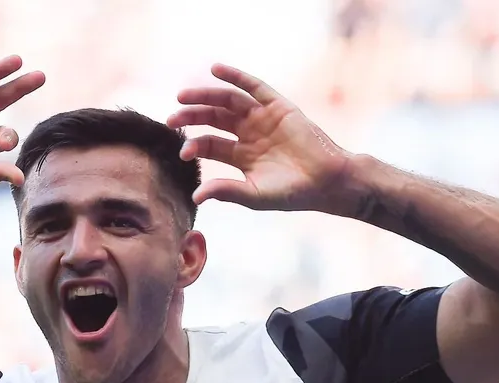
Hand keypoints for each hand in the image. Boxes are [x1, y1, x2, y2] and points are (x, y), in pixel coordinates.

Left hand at [168, 65, 355, 213]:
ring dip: (205, 95)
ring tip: (183, 96)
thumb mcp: (254, 195)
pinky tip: (216, 70)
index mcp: (242, 156)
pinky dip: (235, 76)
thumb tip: (195, 196)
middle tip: (171, 118)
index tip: (183, 151)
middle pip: (214, 119)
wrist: (327, 181)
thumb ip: (226, 192)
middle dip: (192, 116)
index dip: (194, 145)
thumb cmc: (293, 193)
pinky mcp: (278, 106)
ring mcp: (263, 118)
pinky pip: (254, 87)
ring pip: (228, 101)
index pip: (211, 144)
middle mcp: (249, 134)